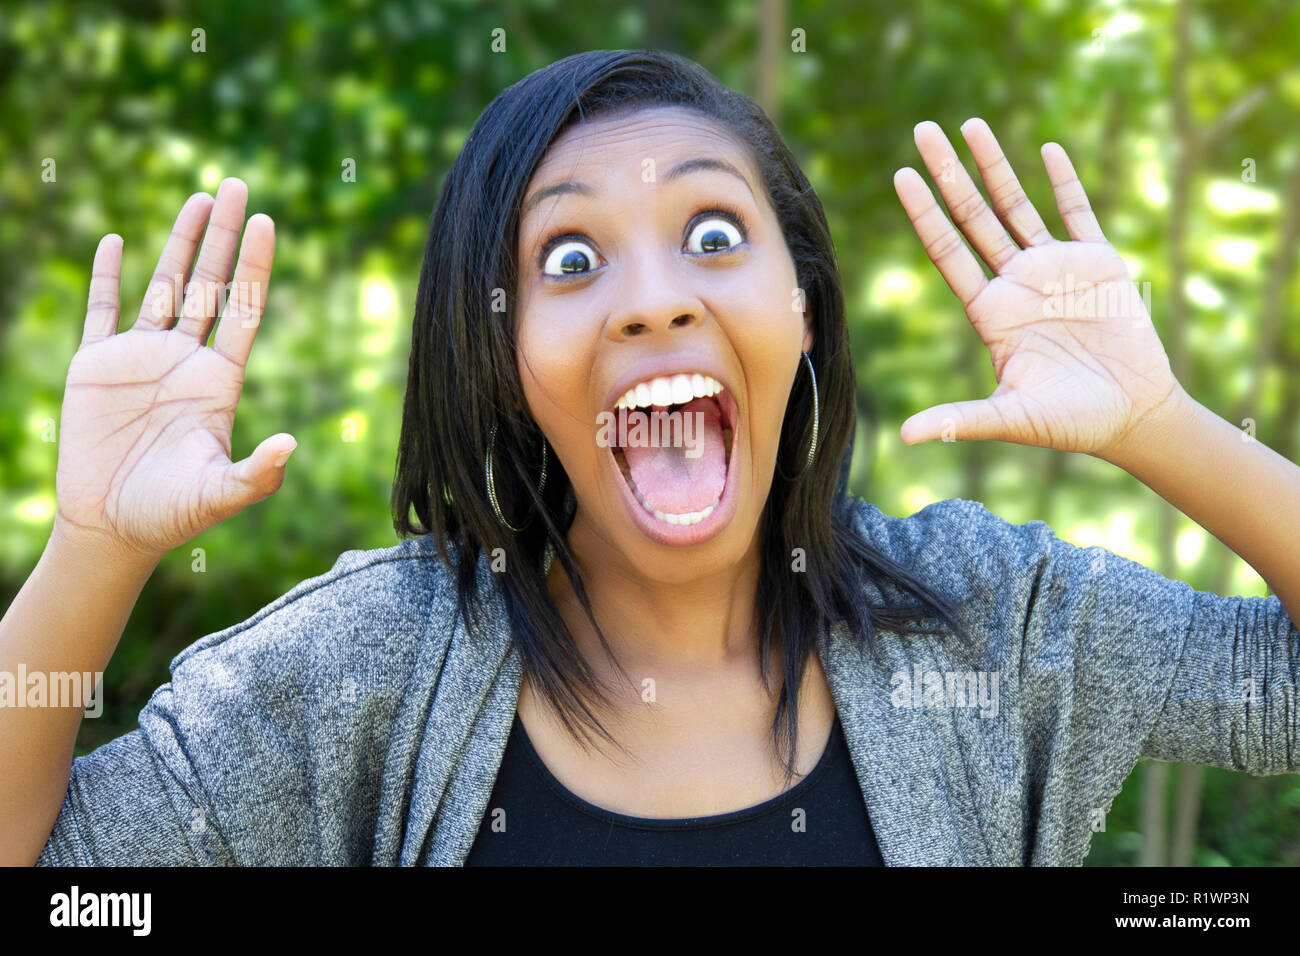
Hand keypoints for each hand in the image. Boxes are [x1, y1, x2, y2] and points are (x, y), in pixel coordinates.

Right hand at [53, 178, 294, 559]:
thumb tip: (292, 445)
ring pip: (165, 286)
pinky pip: (102, 310)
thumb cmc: (171, 514)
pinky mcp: (96, 365)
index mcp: (219, 381)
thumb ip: (259, 473)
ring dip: (181, 243)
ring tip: (200, 199)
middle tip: (238, 185)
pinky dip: (107, 276)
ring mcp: (142, 359)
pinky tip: (116, 240)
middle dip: (225, 236)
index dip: (255, 267)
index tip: (269, 223)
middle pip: (211, 284)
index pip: (244, 310)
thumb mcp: (221, 494)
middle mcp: (186, 361)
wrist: (111, 528)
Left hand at [893, 118, 1182, 457]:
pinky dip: (1063, 181)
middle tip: (923, 129)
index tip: (901, 175)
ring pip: (1016, 206)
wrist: (1133, 414)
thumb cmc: (1069, 422)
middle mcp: (1015, 283)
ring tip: (970, 124)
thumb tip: (907, 437)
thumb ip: (960, 420)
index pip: (948, 251)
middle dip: (948, 173)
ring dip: (995, 166)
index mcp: (991, 312)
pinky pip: (1077, 213)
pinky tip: (1044, 148)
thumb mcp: (1011, 418)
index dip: (925, 213)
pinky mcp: (1099, 263)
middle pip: (973, 216)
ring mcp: (1055, 269)